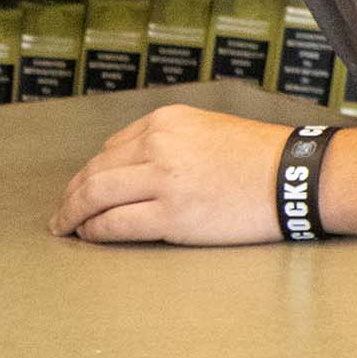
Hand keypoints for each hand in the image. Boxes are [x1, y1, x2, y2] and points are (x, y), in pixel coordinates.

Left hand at [48, 105, 297, 244]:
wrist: (296, 176)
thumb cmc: (260, 157)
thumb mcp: (209, 129)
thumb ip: (169, 142)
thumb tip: (130, 169)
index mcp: (166, 121)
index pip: (111, 149)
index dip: (92, 172)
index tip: (83, 188)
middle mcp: (158, 146)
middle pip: (94, 173)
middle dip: (71, 195)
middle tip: (61, 214)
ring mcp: (163, 181)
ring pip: (95, 197)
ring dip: (72, 215)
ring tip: (64, 227)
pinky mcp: (171, 216)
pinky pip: (115, 225)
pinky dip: (94, 231)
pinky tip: (89, 236)